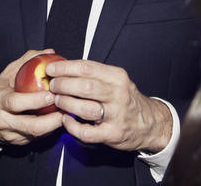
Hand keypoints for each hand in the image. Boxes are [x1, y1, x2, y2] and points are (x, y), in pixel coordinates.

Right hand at [0, 49, 63, 145]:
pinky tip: (57, 121)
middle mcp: (3, 120)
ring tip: (66, 115)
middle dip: (52, 120)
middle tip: (66, 108)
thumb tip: (49, 52)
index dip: (34, 101)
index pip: (16, 103)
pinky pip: (36, 139)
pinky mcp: (17, 143)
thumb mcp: (7, 73)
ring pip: (36, 136)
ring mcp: (10, 134)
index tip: (51, 95)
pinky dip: (48, 131)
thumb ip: (27, 61)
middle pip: (30, 126)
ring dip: (54, 126)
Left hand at [48, 59, 172, 153]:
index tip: (51, 68)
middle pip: (85, 86)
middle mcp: (118, 94)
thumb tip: (64, 68)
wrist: (150, 123)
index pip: (87, 67)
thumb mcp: (116, 81)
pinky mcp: (112, 134)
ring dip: (66, 104)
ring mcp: (116, 115)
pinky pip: (86, 132)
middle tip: (52, 86)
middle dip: (63, 85)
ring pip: (85, 108)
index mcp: (117, 77)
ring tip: (57, 101)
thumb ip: (94, 75)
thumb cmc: (126, 99)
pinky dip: (72, 126)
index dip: (65, 67)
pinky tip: (66, 121)